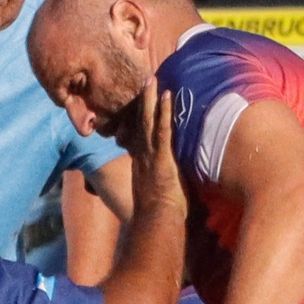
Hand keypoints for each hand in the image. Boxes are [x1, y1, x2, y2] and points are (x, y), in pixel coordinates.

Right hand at [116, 80, 185, 222]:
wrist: (156, 223)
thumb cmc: (159, 216)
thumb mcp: (156, 197)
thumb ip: (158, 187)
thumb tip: (164, 188)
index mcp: (140, 165)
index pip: (137, 137)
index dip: (137, 120)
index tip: (139, 106)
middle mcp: (141, 157)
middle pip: (139, 123)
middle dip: (142, 103)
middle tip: (143, 83)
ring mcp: (150, 156)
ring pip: (148, 122)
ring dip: (150, 100)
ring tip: (151, 80)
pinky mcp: (162, 158)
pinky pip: (163, 130)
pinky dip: (164, 112)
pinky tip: (166, 95)